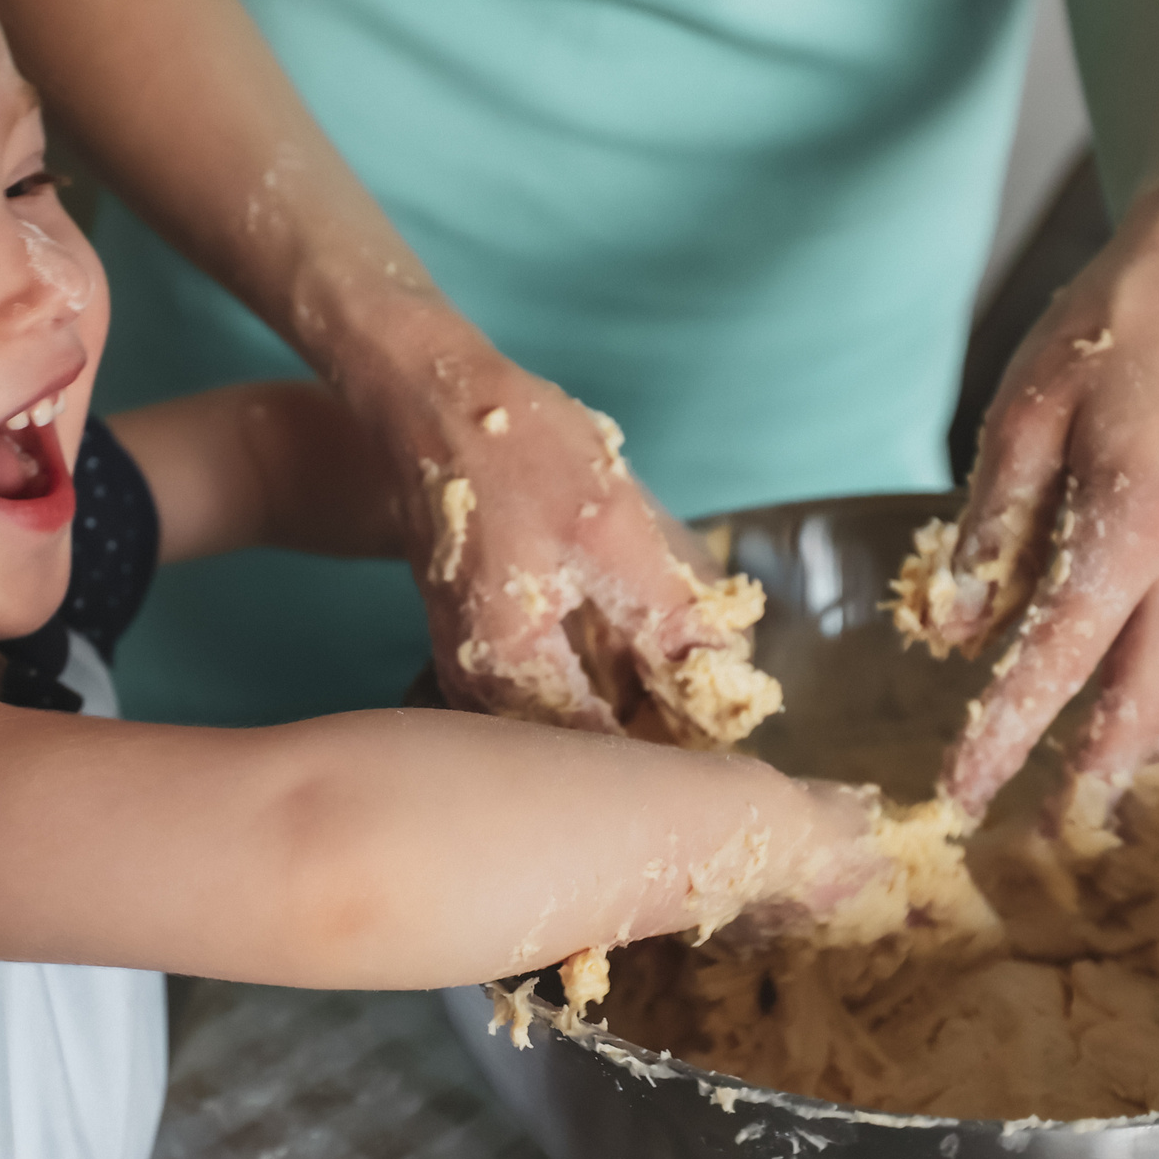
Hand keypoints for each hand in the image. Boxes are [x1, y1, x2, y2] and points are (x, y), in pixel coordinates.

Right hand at [364, 336, 769, 745]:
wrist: (430, 400)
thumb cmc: (518, 453)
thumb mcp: (615, 532)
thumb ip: (670, 620)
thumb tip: (728, 689)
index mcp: (511, 673)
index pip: (607, 758)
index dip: (676, 744)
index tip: (727, 718)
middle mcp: (478, 691)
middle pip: (584, 749)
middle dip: (655, 725)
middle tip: (717, 690)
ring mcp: (472, 668)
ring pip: (569, 717)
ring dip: (629, 698)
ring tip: (684, 665)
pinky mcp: (480, 642)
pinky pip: (551, 684)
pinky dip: (599, 672)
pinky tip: (634, 640)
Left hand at [927, 172, 1158, 818]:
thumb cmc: (1106, 328)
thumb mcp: (1021, 415)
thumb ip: (989, 528)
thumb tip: (951, 634)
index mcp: (1134, 520)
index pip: (1060, 657)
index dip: (1008, 735)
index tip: (962, 794)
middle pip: (1147, 700)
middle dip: (1094, 775)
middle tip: (1039, 837)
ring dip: (1135, 748)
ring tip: (1083, 805)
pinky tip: (1125, 726)